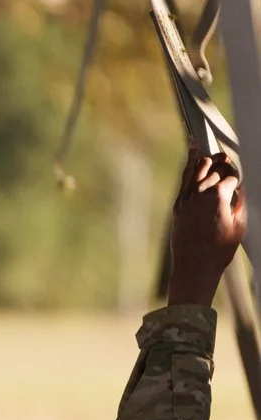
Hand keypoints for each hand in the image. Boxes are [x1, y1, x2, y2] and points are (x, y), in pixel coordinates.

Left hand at [168, 149, 245, 307]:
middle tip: (230, 166)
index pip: (232, 176)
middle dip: (225, 167)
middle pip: (216, 170)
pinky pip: (184, 179)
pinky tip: (194, 151)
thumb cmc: (220, 250)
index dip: (238, 179)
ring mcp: (186, 199)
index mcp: (219, 196)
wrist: (194, 267)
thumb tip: (240, 188)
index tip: (239, 185)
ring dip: (209, 160)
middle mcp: (200, 194)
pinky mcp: (178, 206)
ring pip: (198, 169)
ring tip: (216, 156)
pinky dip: (190, 164)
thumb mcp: (239, 224)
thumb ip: (240, 202)